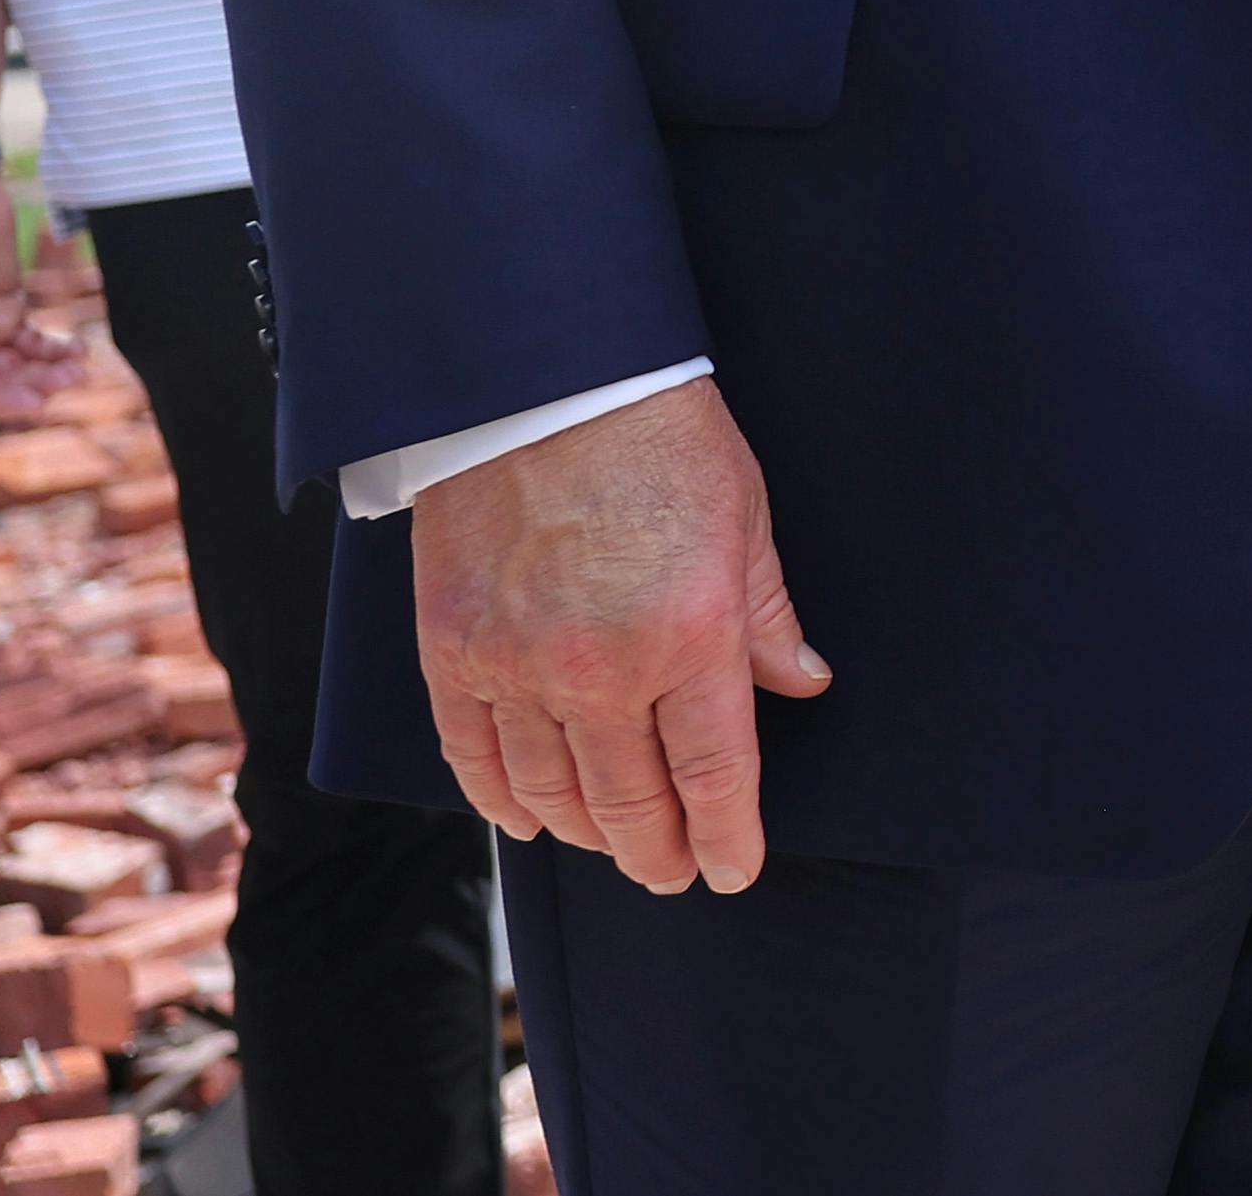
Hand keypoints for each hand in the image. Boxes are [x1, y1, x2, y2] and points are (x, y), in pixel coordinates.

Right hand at [413, 380, 827, 894]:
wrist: (546, 380)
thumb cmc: (658, 436)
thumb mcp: (744, 519)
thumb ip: (766, 615)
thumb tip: (800, 682)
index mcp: (689, 636)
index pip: (714, 773)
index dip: (726, 835)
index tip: (733, 868)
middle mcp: (601, 669)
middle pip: (631, 802)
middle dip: (658, 850)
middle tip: (672, 871)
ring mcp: (516, 667)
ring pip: (551, 794)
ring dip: (588, 834)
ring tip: (615, 845)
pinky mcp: (451, 651)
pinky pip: (474, 758)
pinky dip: (503, 802)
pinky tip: (530, 818)